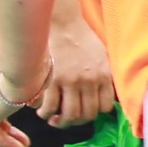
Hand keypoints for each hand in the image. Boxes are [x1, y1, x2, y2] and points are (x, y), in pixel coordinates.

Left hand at [0, 66, 38, 146]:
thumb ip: (36, 90)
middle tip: (25, 142)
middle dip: (11, 131)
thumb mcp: (37, 80)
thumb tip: (38, 103)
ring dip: (8, 141)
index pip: (2, 103)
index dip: (15, 114)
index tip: (26, 125)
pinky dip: (5, 144)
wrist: (24, 67)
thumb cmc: (34, 69)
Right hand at [40, 16, 118, 131]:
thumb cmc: (81, 38)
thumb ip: (103, 75)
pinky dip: (46, 113)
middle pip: (87, 115)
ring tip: (54, 119)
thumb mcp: (102, 56)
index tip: (85, 112)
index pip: (104, 107)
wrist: (62, 24)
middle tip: (67, 119)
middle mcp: (89, 81)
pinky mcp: (52, 80)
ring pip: (69, 115)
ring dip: (61, 122)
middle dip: (77, 122)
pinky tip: (43, 111)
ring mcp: (70, 82)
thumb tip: (103, 94)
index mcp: (104, 76)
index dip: (94, 114)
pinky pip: (50, 107)